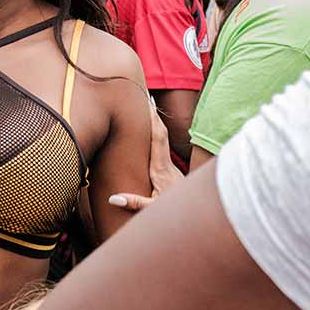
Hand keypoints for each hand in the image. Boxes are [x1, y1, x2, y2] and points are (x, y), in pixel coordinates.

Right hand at [108, 96, 183, 212]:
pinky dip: (156, 133)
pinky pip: (162, 146)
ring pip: (162, 138)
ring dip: (154, 121)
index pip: (156, 138)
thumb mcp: (153, 209)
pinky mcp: (169, 171)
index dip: (151, 120)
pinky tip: (152, 130)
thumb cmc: (176, 212)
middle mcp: (166, 163)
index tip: (146, 102)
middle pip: (160, 132)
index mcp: (161, 168)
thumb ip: (135, 203)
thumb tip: (113, 199)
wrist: (196, 214)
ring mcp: (169, 166)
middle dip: (152, 113)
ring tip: (147, 105)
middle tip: (145, 94)